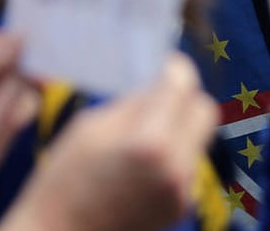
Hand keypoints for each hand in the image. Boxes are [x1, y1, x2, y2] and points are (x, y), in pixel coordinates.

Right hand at [2, 56, 217, 230]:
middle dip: (185, 96)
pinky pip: (187, 163)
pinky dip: (173, 152)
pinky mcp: (180, 205)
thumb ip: (134, 103)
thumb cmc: (64, 179)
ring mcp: (182, 190)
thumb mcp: (91, 126)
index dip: (174, 68)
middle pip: (205, 110)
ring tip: (145, 129)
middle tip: (161, 93)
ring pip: (198, 137)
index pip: (183, 85)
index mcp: (150, 142)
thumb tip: (159, 83)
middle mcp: (175, 167)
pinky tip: (144, 159)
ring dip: (179, 125)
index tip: (164, 64)